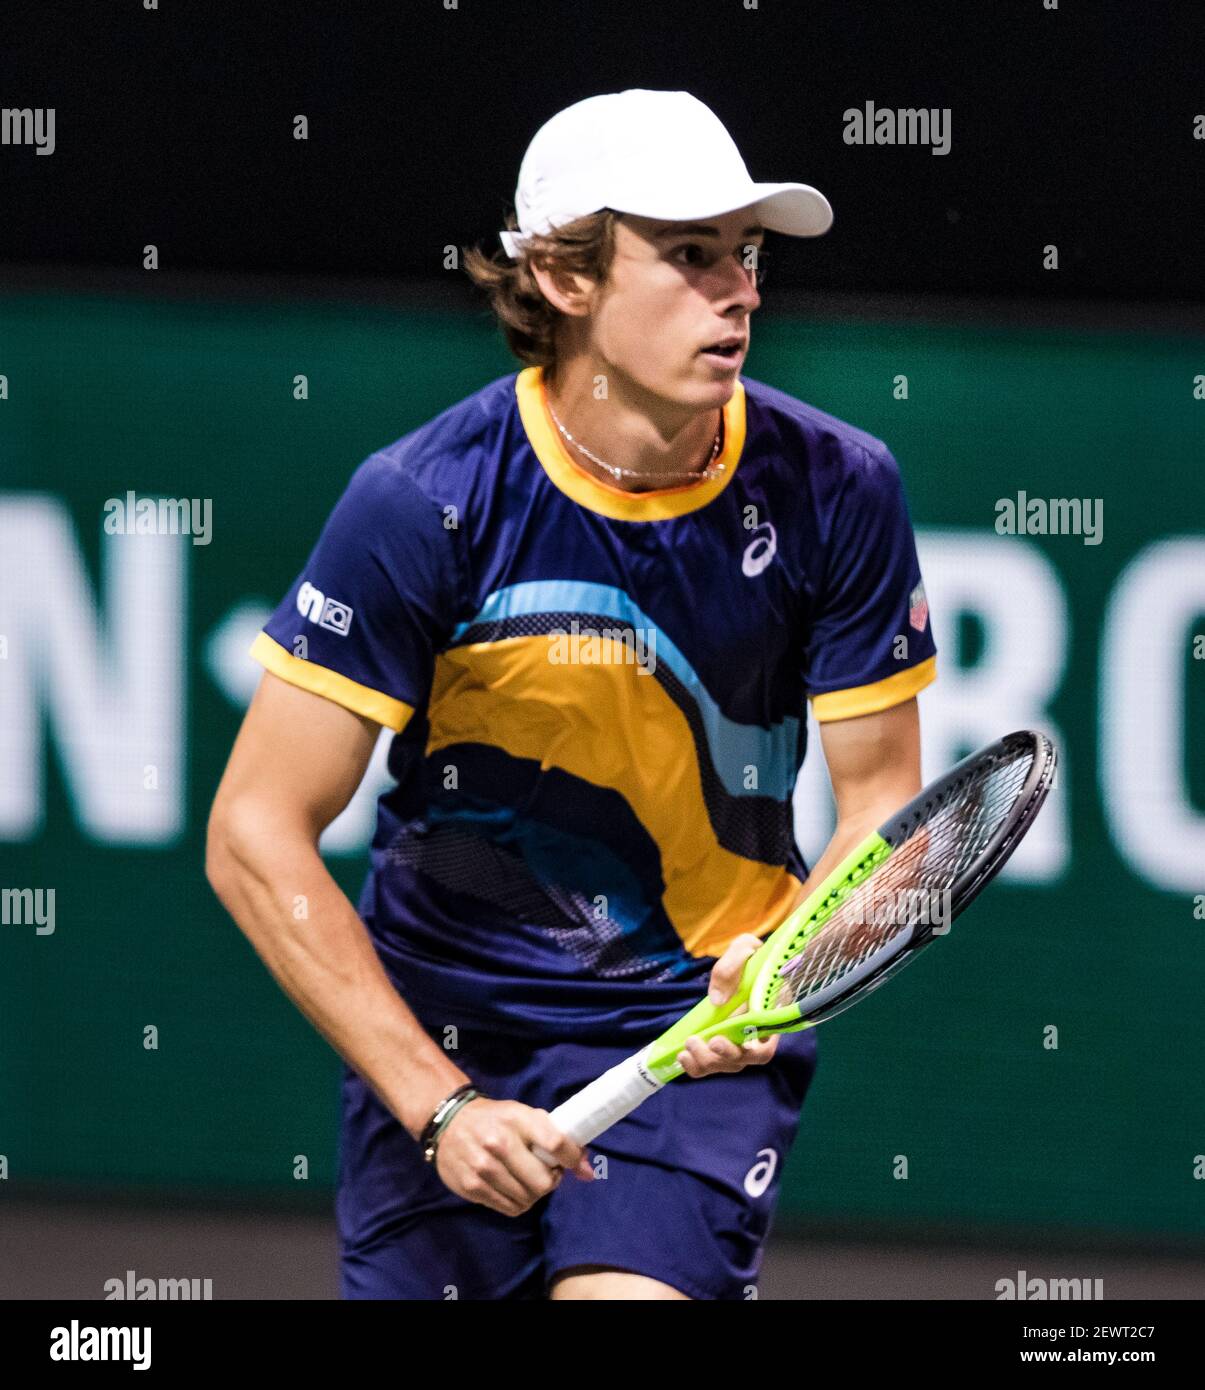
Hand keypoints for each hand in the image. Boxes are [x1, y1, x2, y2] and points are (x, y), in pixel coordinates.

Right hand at [433, 1098, 593, 1215]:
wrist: (450, 1122)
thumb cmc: (497, 1119)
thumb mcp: (525, 1116)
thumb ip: (557, 1138)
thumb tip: (588, 1172)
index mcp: (518, 1119)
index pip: (555, 1143)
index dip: (572, 1159)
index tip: (575, 1165)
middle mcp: (499, 1143)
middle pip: (543, 1181)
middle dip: (550, 1181)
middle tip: (545, 1173)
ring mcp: (483, 1167)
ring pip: (527, 1199)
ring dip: (533, 1194)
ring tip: (526, 1179)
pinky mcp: (471, 1187)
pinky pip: (509, 1209)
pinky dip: (517, 1202)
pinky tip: (511, 1187)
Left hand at [677, 932, 779, 1078]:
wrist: (746, 962)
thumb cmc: (751, 956)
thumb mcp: (745, 948)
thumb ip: (732, 966)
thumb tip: (717, 1000)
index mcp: (770, 1017)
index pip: (766, 1045)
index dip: (754, 1050)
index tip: (741, 1043)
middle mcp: (756, 1036)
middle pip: (744, 1059)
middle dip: (725, 1055)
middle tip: (711, 1041)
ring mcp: (737, 1043)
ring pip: (725, 1065)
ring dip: (706, 1061)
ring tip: (688, 1046)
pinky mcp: (719, 1044)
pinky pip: (709, 1064)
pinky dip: (695, 1066)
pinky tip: (682, 1056)